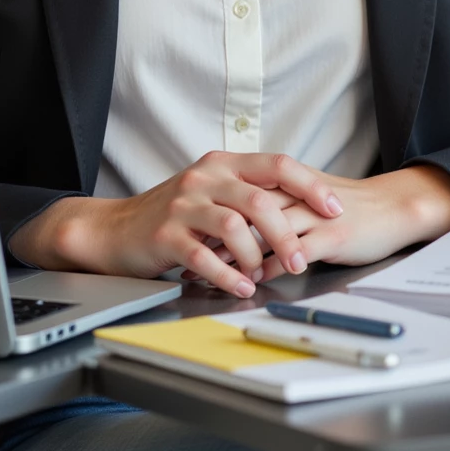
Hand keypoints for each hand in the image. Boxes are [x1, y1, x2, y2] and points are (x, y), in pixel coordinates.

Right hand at [7, 151, 343, 297]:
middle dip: (287, 234)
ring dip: (257, 257)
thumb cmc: (172, 214)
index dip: (310, 186)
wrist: (115, 229)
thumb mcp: (211, 190)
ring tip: (264, 276)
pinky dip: (227, 275)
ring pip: (234, 227)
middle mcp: (205, 177)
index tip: (334, 209)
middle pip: (260, 200)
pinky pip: (204, 256)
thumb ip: (248, 192)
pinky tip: (240, 287)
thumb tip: (302, 209)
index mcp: (223, 163)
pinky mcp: (165, 234)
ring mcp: (183, 204)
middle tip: (300, 260)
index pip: (278, 164)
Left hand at [193, 164, 449, 283]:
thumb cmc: (348, 206)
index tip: (190, 230)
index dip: (213, 212)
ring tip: (213, 272)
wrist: (393, 209)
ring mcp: (314, 215)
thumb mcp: (306, 198)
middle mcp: (297, 194)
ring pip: (266, 230)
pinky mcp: (332, 236)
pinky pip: (295, 251)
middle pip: (245, 210)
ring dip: (237, 253)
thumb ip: (275, 203)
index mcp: (288, 181)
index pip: (241, 191)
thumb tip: (239, 219)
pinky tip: (255, 278)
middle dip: (216, 234)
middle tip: (190, 254)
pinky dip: (272, 265)